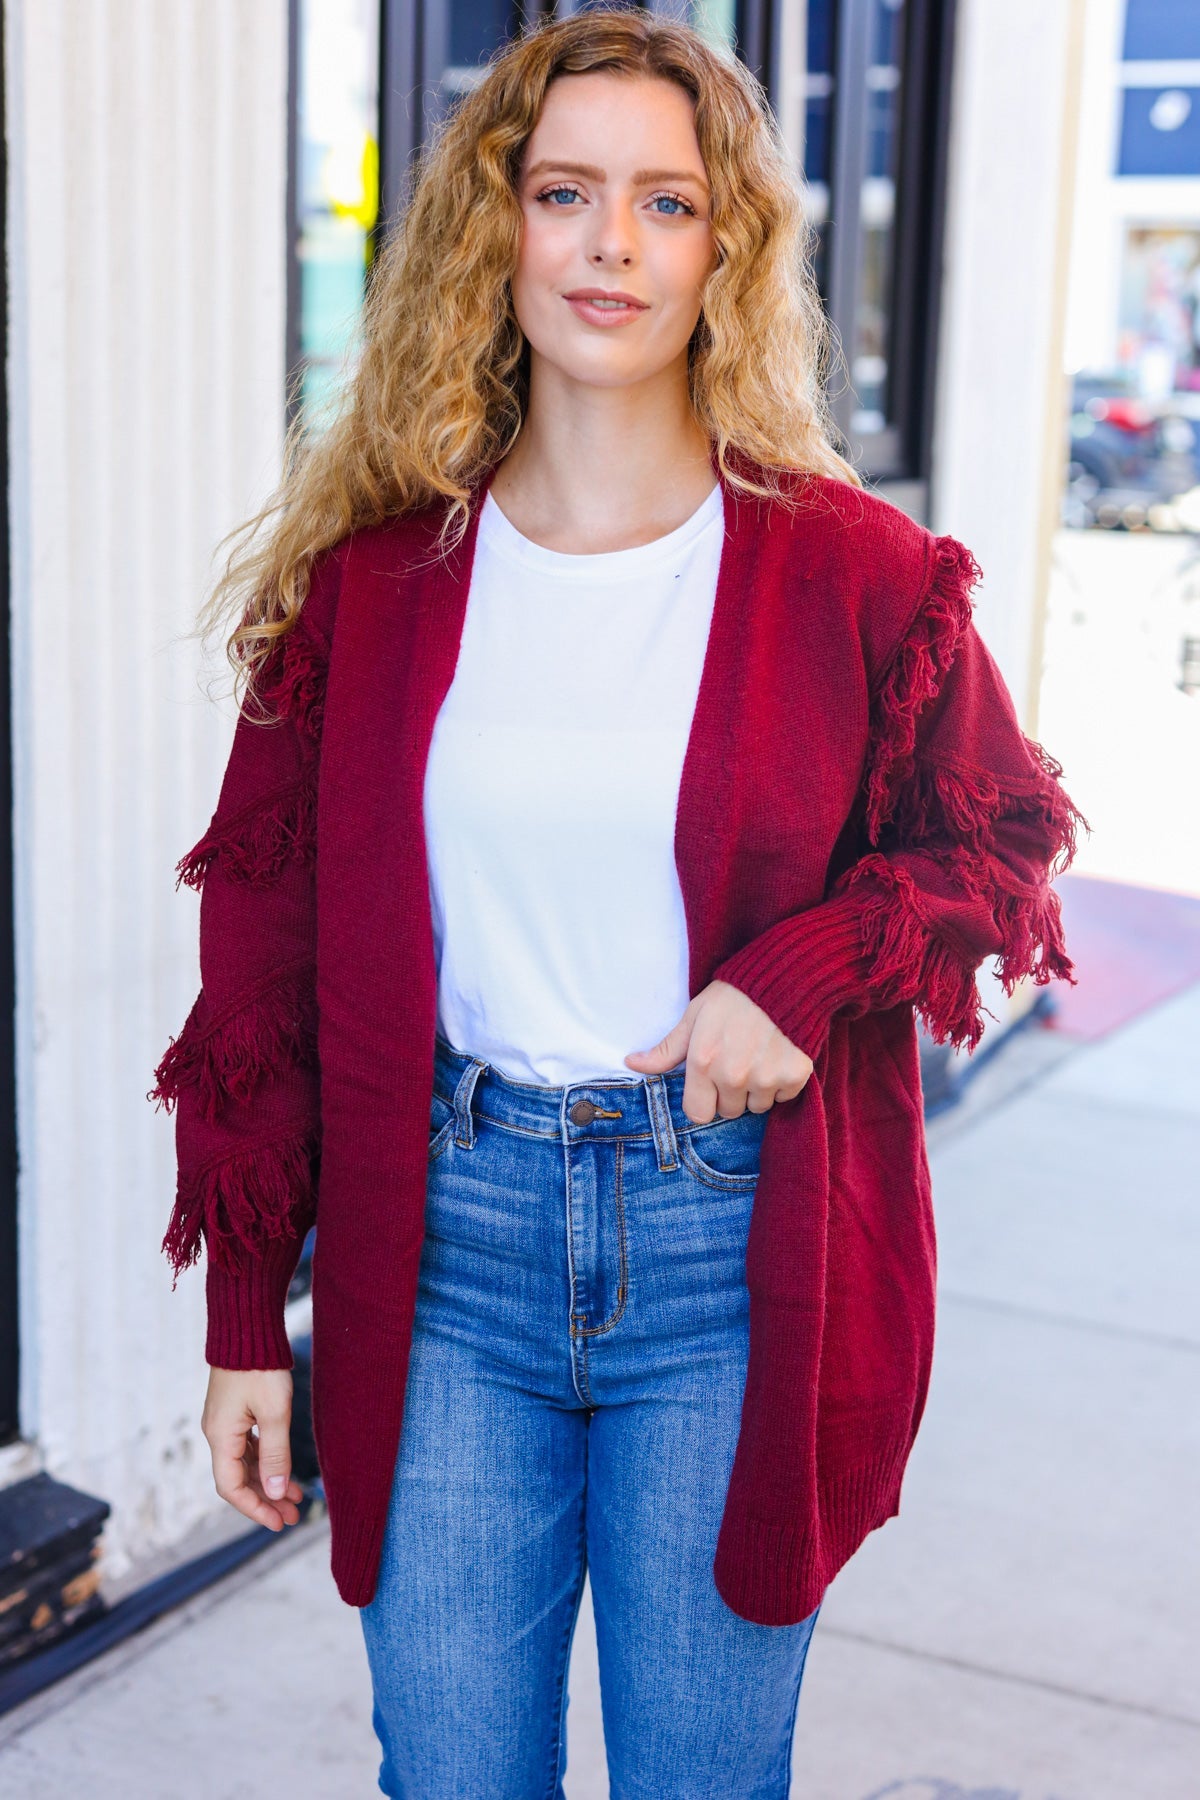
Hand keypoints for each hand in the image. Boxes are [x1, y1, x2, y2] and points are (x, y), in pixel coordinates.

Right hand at [202, 1367, 305, 1531]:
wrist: (247, 1328)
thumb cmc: (259, 1366)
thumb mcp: (274, 1412)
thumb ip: (275, 1454)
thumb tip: (276, 1491)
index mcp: (220, 1437)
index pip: (232, 1488)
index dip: (255, 1508)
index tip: (280, 1522)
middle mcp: (217, 1433)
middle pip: (239, 1479)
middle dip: (267, 1499)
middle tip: (295, 1516)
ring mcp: (225, 1422)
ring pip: (245, 1464)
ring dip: (269, 1481)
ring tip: (297, 1498)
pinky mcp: (234, 1412)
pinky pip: (248, 1447)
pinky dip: (266, 1461)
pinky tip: (285, 1469)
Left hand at [624, 980, 813, 1123]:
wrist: (784, 977)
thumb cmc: (734, 996)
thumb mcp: (694, 1016)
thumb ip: (666, 1049)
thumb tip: (631, 1063)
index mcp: (704, 1062)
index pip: (698, 1113)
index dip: (704, 1100)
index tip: (711, 1084)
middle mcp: (733, 1075)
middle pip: (729, 1111)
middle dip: (731, 1093)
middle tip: (738, 1062)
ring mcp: (766, 1078)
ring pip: (757, 1106)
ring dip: (757, 1090)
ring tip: (759, 1056)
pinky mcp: (794, 1076)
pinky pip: (783, 1097)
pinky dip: (781, 1083)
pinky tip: (778, 1056)